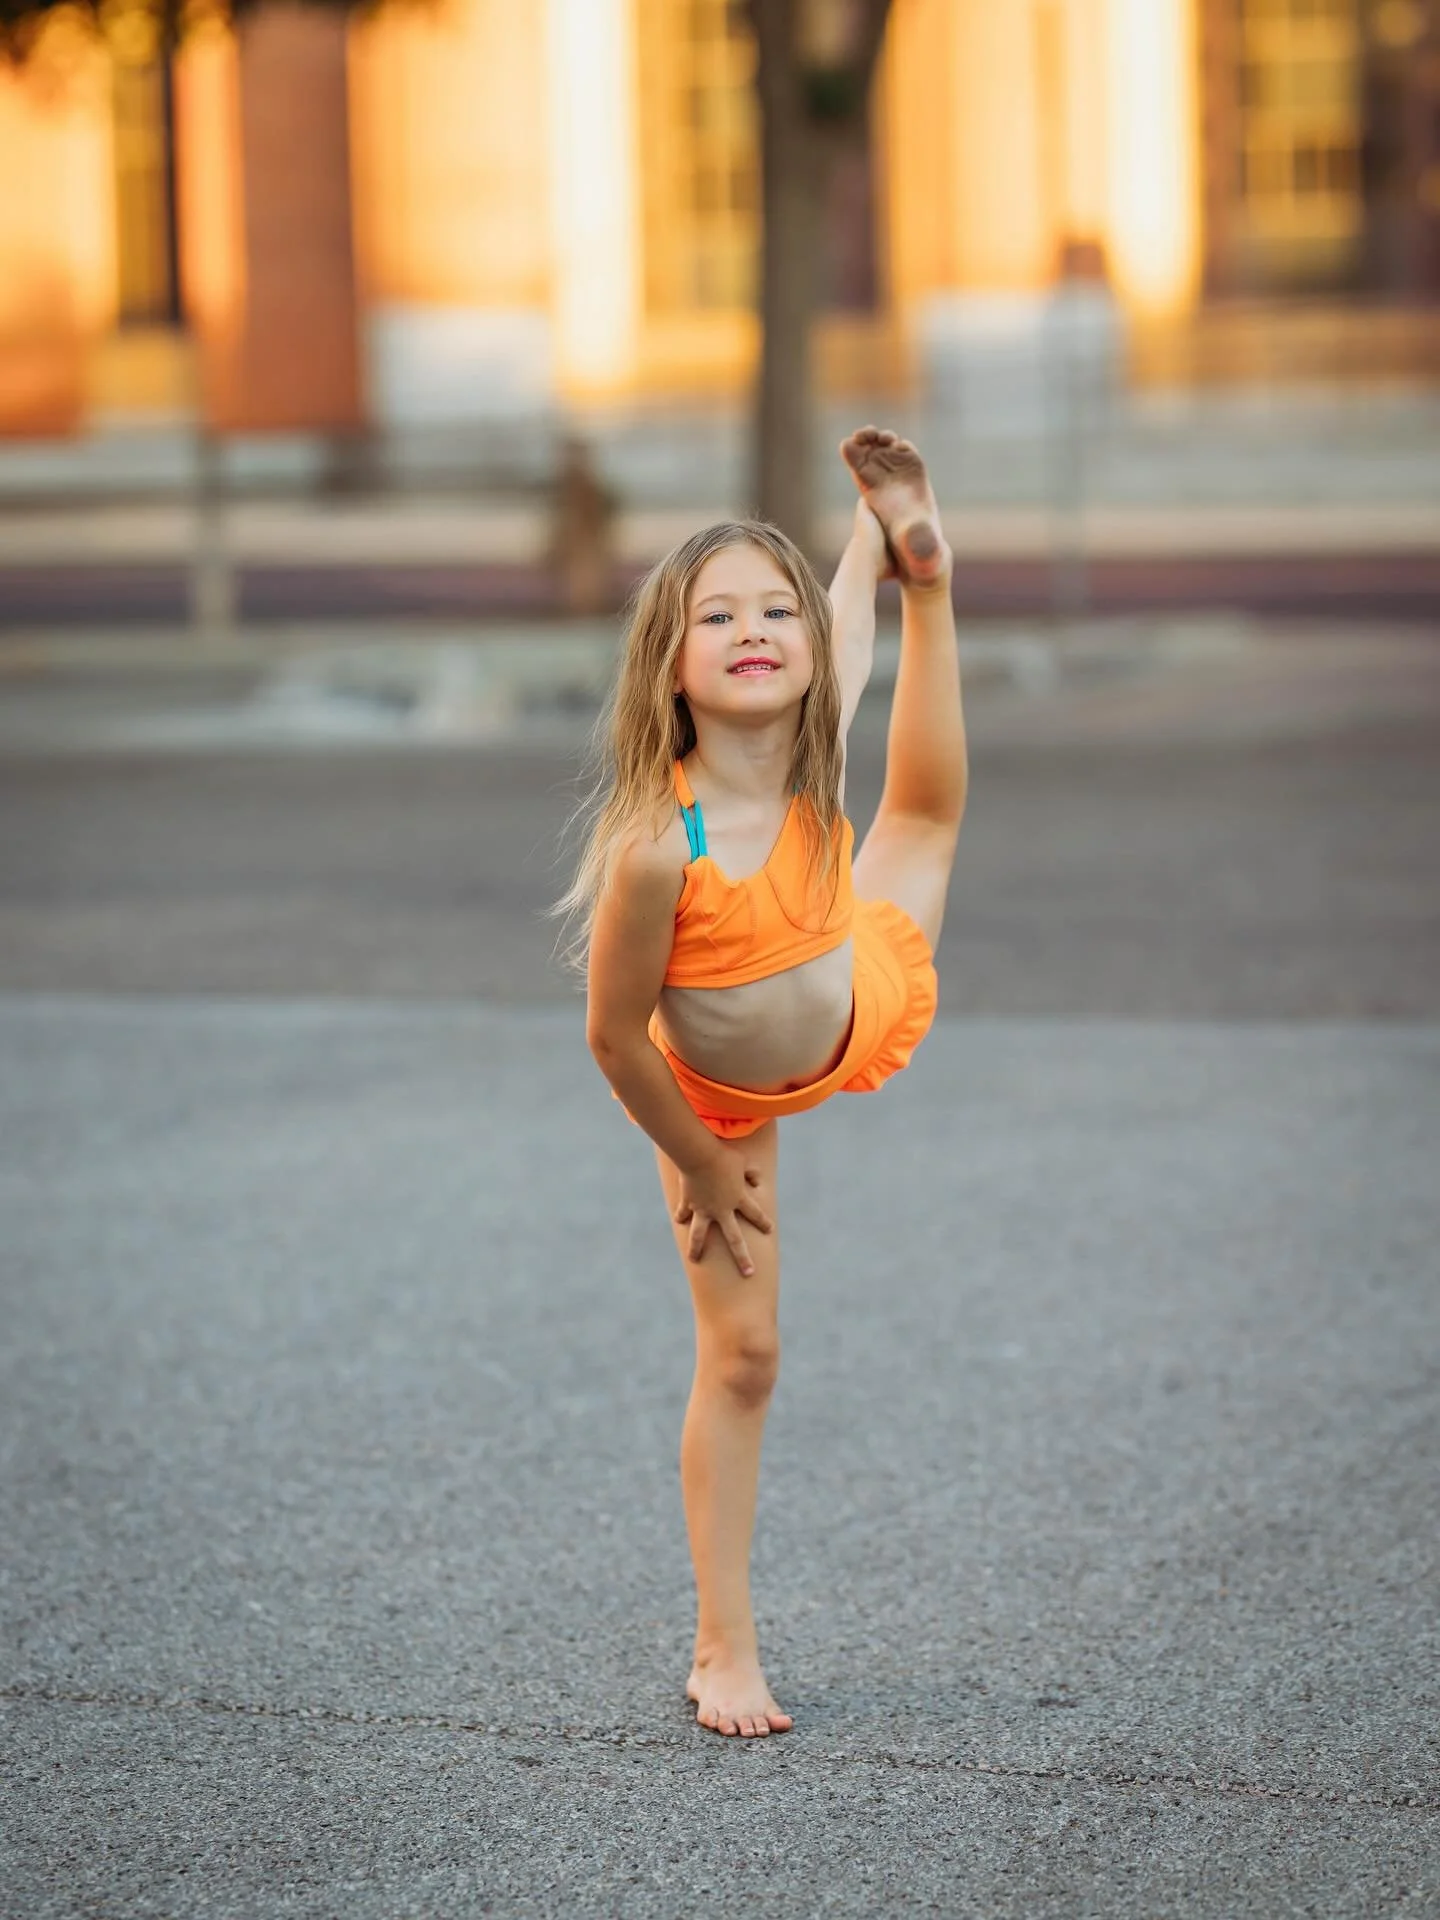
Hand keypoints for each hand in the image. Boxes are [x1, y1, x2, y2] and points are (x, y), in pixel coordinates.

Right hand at [673, 1140, 772, 1275]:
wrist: (700, 1155)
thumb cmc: (724, 1156)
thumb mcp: (743, 1162)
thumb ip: (751, 1173)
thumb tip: (757, 1180)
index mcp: (738, 1199)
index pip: (755, 1214)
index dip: (763, 1221)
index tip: (770, 1230)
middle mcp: (722, 1209)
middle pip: (735, 1239)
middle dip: (742, 1257)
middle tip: (749, 1272)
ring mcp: (704, 1209)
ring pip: (700, 1235)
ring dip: (696, 1248)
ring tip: (694, 1259)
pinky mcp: (688, 1203)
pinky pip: (683, 1213)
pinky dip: (681, 1216)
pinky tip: (680, 1221)